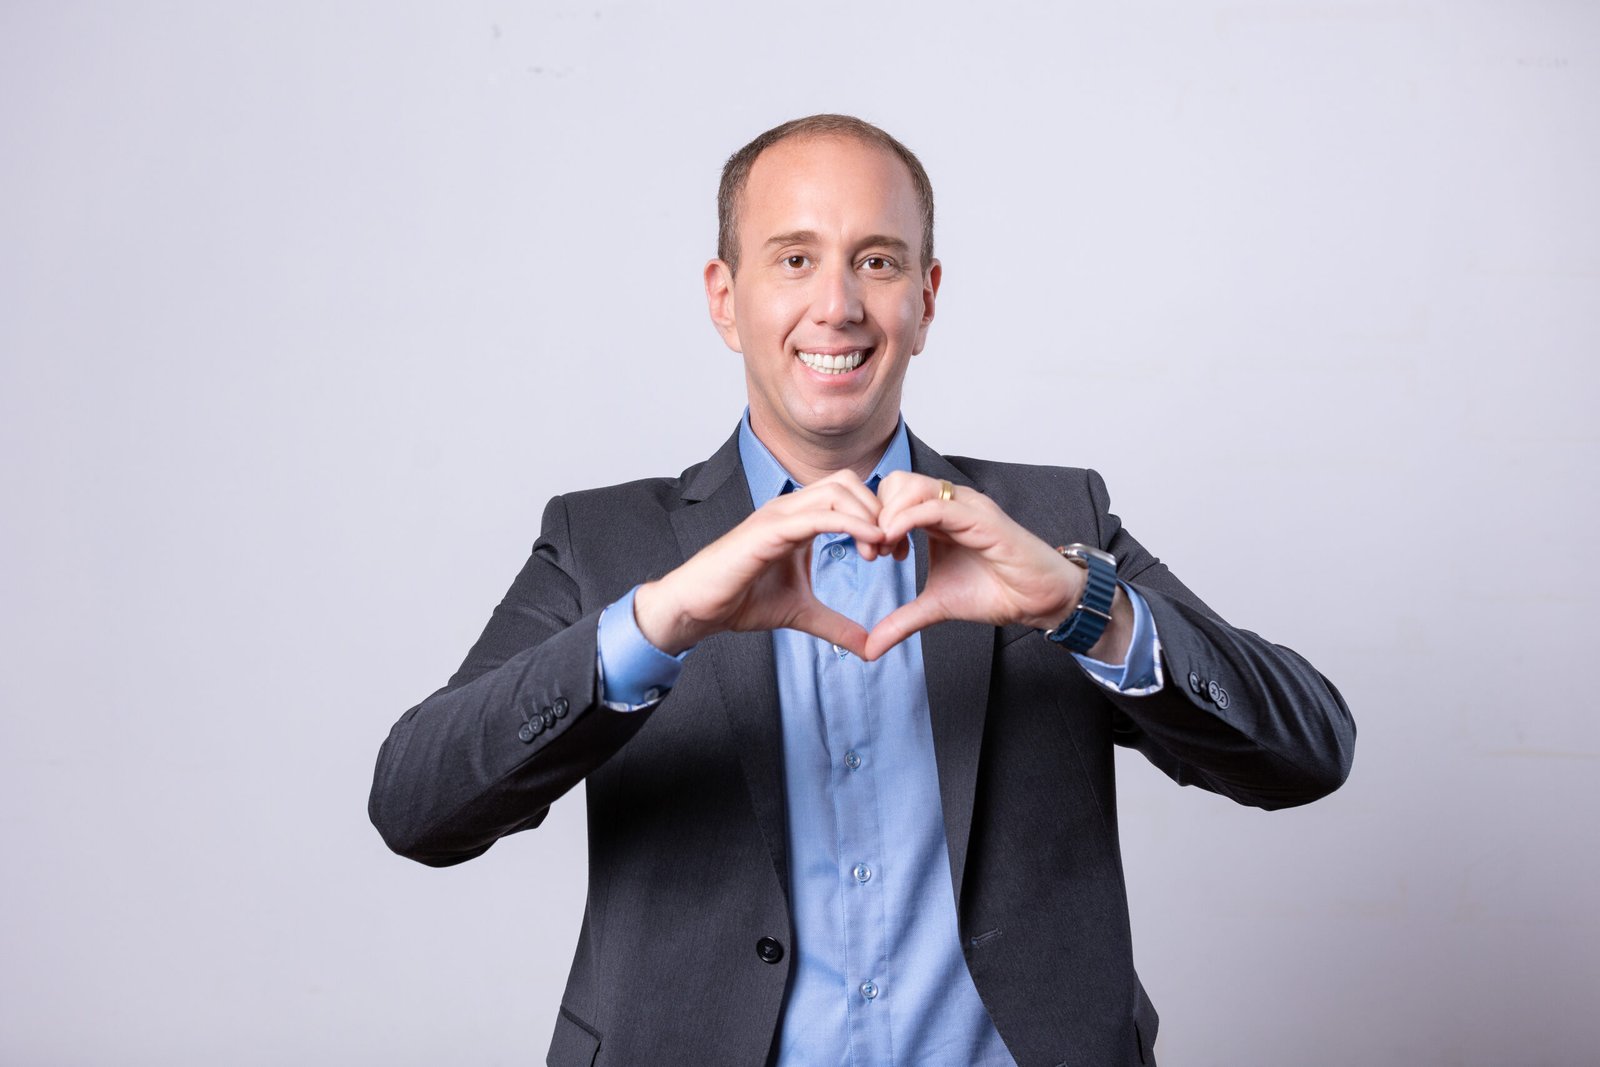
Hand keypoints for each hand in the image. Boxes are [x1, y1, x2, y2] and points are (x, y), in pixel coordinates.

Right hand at [633, 471, 896, 656]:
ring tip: (881, 550)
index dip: (876, 517)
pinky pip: (819, 515)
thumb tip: (869, 647)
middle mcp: (789, 509)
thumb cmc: (740, 601)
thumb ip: (835, 625)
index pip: (847, 495)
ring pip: (837, 490)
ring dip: (869, 515)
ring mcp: (778, 515)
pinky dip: (851, 524)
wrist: (698, 608)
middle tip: (891, 549)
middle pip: (848, 482)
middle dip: (878, 509)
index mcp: (797, 519)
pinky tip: (870, 544)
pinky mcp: (770, 530)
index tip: (892, 553)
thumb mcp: (801, 614)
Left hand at [863, 472, 1130, 661]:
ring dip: (887, 516)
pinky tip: (897, 545)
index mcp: (938, 515)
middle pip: (895, 481)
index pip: (892, 494)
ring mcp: (965, 507)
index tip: (870, 555)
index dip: (872, 520)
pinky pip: (933, 507)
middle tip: (875, 553)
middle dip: (874, 514)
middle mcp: (950, 503)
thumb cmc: (996, 592)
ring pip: (910, 487)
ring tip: (886, 551)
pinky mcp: (980, 518)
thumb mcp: (936, 607)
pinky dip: (906, 521)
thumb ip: (902, 621)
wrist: (1040, 599)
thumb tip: (870, 649)